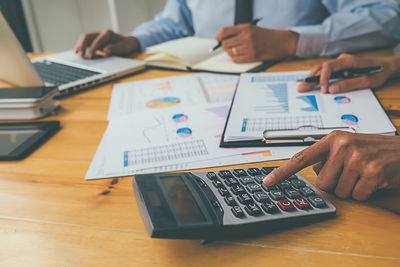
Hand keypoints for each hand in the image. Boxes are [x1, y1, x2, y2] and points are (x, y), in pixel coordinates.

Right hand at [74, 29, 139, 58]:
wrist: (128, 41)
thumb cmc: (126, 45)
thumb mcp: (124, 48)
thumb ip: (115, 49)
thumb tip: (105, 50)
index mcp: (108, 33)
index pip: (97, 40)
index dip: (92, 49)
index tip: (89, 57)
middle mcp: (101, 33)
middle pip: (87, 36)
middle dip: (81, 45)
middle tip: (78, 54)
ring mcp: (97, 35)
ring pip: (84, 38)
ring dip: (79, 46)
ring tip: (77, 54)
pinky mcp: (95, 40)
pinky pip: (86, 42)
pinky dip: (81, 47)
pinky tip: (79, 53)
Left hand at [215, 24, 298, 62]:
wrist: (281, 42)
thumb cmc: (266, 35)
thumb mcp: (252, 28)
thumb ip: (238, 32)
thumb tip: (223, 39)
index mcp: (245, 28)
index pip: (224, 31)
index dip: (218, 36)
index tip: (218, 39)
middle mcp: (246, 37)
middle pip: (225, 44)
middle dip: (224, 46)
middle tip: (228, 46)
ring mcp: (249, 48)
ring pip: (230, 52)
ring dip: (231, 52)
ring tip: (238, 50)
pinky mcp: (252, 57)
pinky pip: (236, 59)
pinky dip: (235, 58)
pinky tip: (241, 55)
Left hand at [263, 131, 399, 200]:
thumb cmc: (374, 150)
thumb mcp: (348, 146)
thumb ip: (327, 157)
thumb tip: (315, 171)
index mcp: (333, 139)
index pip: (301, 157)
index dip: (283, 172)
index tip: (268, 182)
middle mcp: (343, 145)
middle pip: (323, 183)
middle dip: (337, 183)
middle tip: (353, 173)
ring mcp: (357, 157)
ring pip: (340, 191)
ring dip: (353, 188)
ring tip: (365, 174)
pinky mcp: (373, 171)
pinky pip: (358, 196)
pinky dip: (366, 193)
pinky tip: (374, 179)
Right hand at [298, 54, 399, 93]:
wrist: (387, 66)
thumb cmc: (378, 73)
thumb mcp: (366, 81)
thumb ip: (348, 84)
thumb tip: (332, 89)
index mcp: (347, 61)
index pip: (328, 67)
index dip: (323, 79)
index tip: (322, 90)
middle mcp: (341, 60)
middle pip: (321, 68)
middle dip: (310, 79)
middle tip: (300, 88)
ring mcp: (340, 63)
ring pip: (321, 69)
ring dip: (312, 78)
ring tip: (302, 87)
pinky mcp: (340, 67)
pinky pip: (325, 71)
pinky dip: (318, 78)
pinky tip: (311, 84)